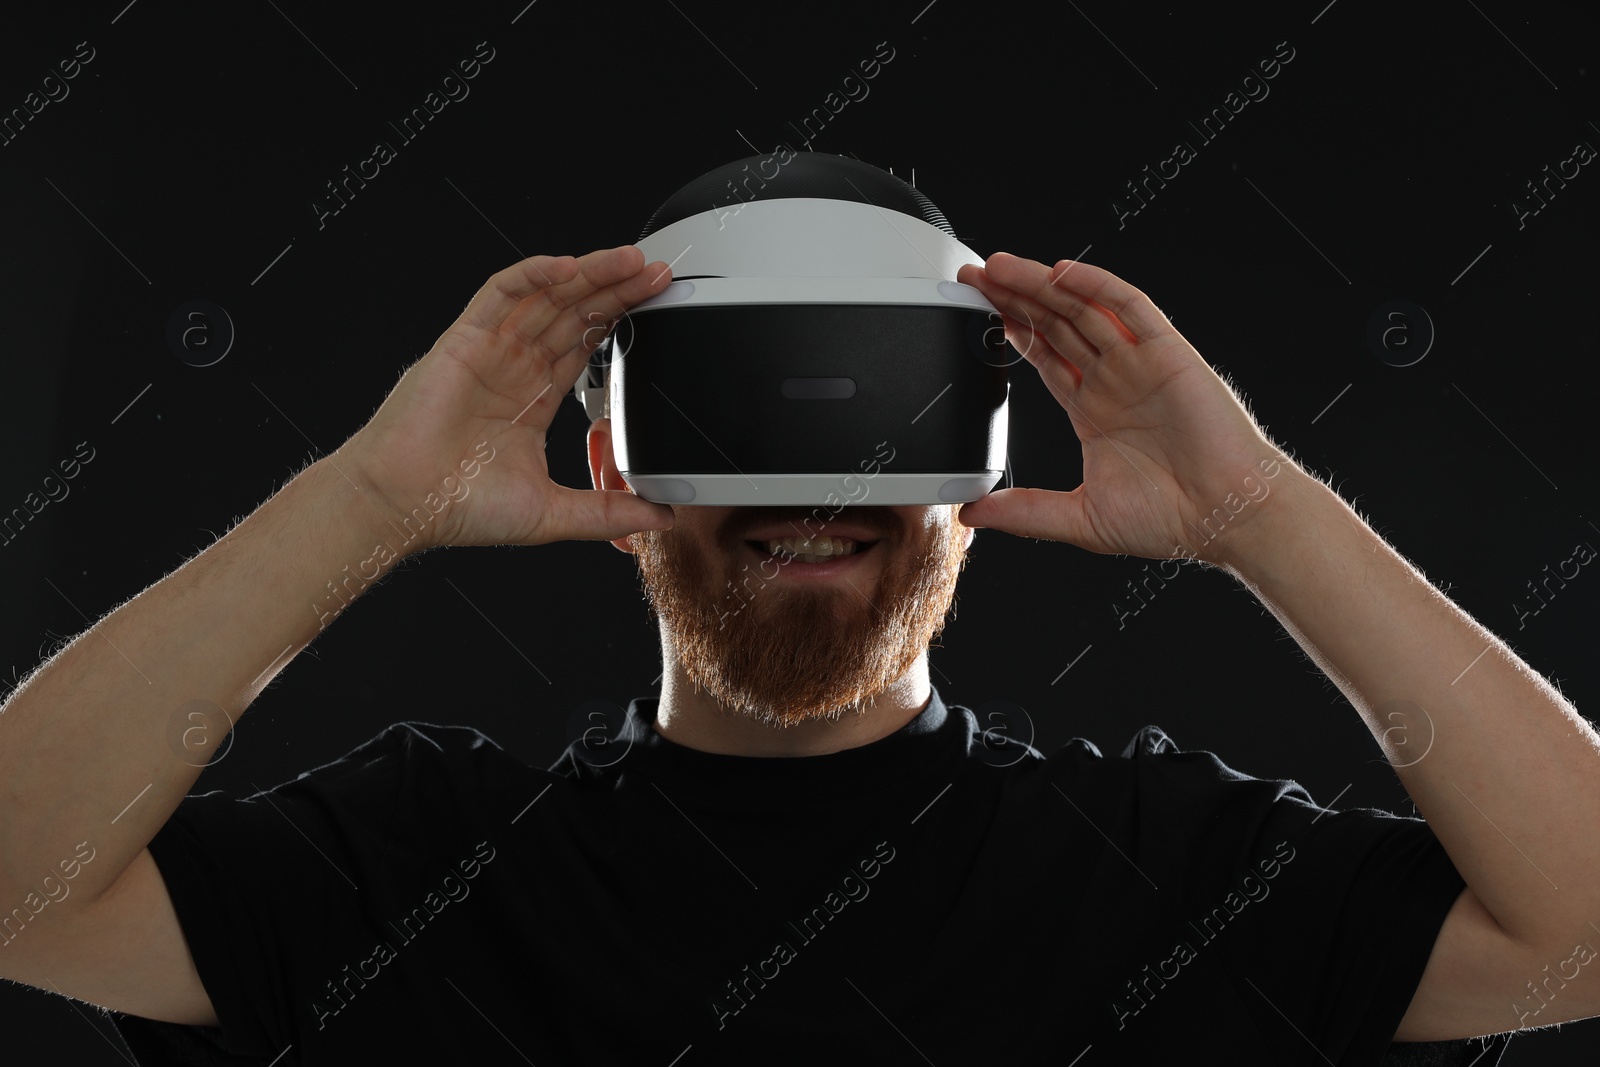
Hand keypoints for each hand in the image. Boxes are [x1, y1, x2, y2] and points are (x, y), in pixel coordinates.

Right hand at [334, 246, 676, 550]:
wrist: (403, 503)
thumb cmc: (458, 506)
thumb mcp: (554, 513)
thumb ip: (608, 512)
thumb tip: (659, 517)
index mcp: (533, 398)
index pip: (586, 345)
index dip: (621, 319)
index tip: (657, 304)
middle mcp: (513, 367)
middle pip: (573, 313)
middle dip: (616, 289)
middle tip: (658, 272)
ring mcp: (490, 349)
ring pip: (546, 297)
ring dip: (588, 274)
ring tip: (629, 260)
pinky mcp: (464, 340)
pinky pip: (500, 294)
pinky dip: (533, 275)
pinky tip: (568, 266)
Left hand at [955, 252, 1296, 565]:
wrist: (1227, 514)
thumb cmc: (1172, 518)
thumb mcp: (1079, 518)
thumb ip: (1024, 512)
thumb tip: (973, 513)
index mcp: (1094, 410)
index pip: (1043, 356)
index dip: (1009, 331)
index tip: (975, 312)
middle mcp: (1114, 379)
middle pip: (1055, 324)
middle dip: (1013, 298)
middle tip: (973, 276)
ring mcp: (1138, 362)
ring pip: (1081, 308)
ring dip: (1040, 284)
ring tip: (998, 266)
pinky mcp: (1166, 352)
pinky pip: (1128, 307)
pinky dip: (1096, 286)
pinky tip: (1061, 273)